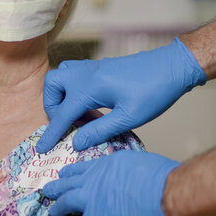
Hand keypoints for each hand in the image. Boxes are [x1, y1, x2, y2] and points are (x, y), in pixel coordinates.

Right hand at [36, 37, 205, 152]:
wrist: (174, 66)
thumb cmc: (154, 92)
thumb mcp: (128, 118)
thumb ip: (99, 130)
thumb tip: (76, 143)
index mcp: (91, 87)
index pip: (63, 113)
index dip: (52, 133)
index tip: (41, 149)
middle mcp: (87, 73)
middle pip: (52, 84)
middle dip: (52, 105)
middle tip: (67, 123)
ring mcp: (94, 67)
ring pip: (61, 75)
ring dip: (61, 94)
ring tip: (77, 114)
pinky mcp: (102, 67)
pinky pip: (75, 74)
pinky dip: (73, 89)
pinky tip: (91, 105)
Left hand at [43, 150, 196, 215]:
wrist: (166, 194)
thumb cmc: (162, 178)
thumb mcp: (139, 163)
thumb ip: (126, 171)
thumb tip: (128, 180)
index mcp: (107, 163)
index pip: (83, 167)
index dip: (73, 172)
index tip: (66, 174)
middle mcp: (94, 178)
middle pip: (68, 182)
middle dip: (57, 186)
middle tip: (49, 189)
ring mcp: (92, 199)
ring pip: (66, 202)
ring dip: (58, 207)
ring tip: (53, 210)